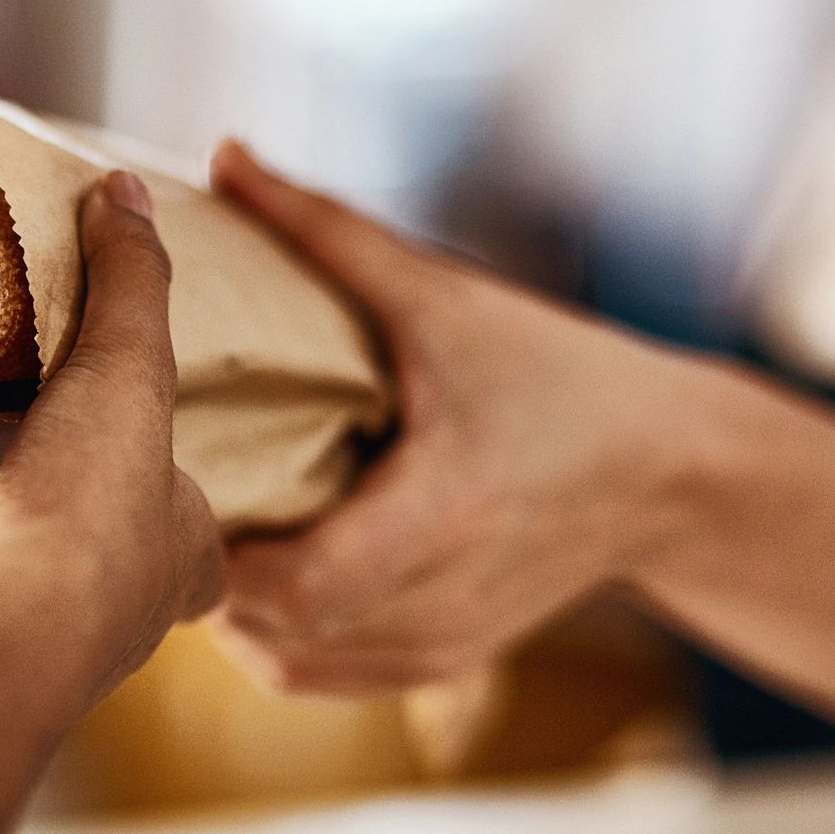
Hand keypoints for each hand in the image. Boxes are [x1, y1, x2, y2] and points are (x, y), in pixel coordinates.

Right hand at [0, 170, 221, 710]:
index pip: (200, 528)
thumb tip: (128, 189)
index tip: (135, 450)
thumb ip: (131, 281)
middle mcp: (114, 615)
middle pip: (95, 550)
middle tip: (17, 434)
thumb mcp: (128, 367)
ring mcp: (24, 638)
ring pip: (0, 571)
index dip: (176, 491)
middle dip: (61, 502)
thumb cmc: (94, 506)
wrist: (0, 630)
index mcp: (183, 560)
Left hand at [209, 141, 716, 693]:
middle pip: (272, 630)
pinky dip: (275, 637)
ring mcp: (438, 646)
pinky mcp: (440, 662)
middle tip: (160, 497)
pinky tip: (254, 572)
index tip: (172, 484)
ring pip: (286, 666)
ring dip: (233, 609)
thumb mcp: (446, 300)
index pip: (295, 585)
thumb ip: (328, 232)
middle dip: (206, 569)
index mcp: (439, 515)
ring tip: (201, 530)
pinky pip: (322, 676)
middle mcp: (436, 600)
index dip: (219, 550)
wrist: (674, 475)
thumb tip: (226, 156)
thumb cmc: (562, 378)